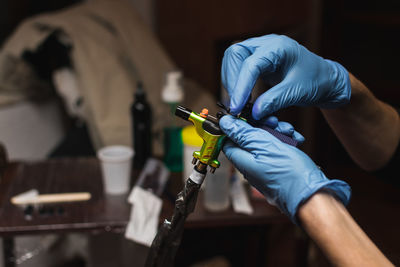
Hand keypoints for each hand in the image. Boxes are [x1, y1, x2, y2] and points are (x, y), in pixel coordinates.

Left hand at [219, 115, 350, 222]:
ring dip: (277, 132)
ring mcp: (264, 166)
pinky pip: (276, 149)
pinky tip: (295, 140)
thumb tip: (224, 123)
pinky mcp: (277, 167)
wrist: (312, 196)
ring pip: (265, 141)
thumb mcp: (264, 146)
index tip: (248, 115)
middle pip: (248, 137)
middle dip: (262, 126)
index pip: (229, 138)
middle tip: (274, 122)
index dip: (237, 125)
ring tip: (289, 132)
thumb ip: (243, 133)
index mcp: (242, 160)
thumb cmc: (289, 175)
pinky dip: (285, 142)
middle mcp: (251, 164)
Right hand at [221, 34, 350, 118]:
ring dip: (231, 83)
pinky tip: (243, 99)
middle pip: (234, 55)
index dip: (241, 86)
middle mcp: (265, 45)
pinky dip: (237, 85)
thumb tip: (254, 113)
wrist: (325, 80)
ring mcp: (259, 51)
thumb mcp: (298, 92)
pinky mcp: (256, 62)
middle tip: (236, 105)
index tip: (237, 107)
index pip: (251, 63)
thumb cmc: (317, 81)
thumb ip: (275, 100)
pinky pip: (237, 69)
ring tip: (239, 104)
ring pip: (232, 61)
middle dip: (232, 81)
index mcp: (279, 47)